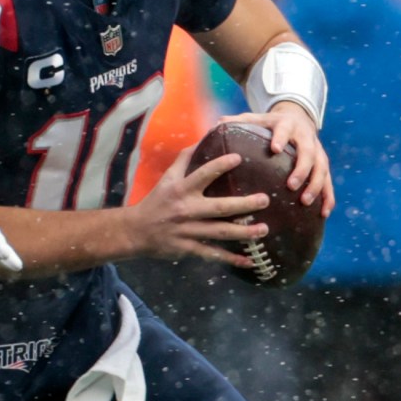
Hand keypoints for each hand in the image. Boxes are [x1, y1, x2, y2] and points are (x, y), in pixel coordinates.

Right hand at [125, 148, 269, 267]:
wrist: (135, 230)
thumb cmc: (156, 201)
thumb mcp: (167, 178)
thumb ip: (184, 160)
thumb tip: (202, 140)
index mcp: (181, 190)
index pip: (203, 174)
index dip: (220, 165)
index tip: (239, 158)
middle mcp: (186, 210)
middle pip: (219, 207)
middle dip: (244, 204)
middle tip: (265, 200)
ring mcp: (187, 231)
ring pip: (220, 232)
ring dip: (243, 232)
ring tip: (263, 229)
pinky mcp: (187, 248)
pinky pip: (212, 254)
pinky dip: (231, 259)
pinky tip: (249, 261)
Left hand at [233, 103, 334, 216]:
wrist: (298, 118)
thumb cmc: (269, 123)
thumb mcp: (255, 118)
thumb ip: (238, 121)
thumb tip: (216, 123)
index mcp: (287, 125)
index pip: (284, 130)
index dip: (281, 138)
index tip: (275, 149)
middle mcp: (306, 138)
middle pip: (308, 153)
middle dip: (301, 169)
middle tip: (291, 185)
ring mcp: (318, 152)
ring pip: (322, 169)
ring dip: (316, 186)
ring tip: (305, 202)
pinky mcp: (324, 165)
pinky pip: (329, 182)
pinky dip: (328, 197)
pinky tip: (323, 213)